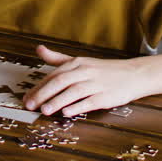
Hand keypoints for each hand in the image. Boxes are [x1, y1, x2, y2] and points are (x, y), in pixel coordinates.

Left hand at [22, 44, 148, 116]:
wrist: (134, 74)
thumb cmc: (104, 70)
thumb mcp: (80, 61)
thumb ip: (58, 58)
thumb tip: (39, 49)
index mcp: (77, 63)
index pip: (53, 75)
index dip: (39, 86)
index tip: (27, 97)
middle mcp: (85, 71)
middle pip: (60, 81)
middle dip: (43, 94)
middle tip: (30, 105)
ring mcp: (96, 84)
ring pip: (73, 91)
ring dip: (57, 101)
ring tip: (44, 110)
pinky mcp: (106, 96)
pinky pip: (90, 101)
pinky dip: (77, 107)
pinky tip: (66, 113)